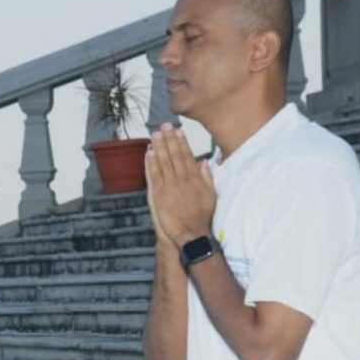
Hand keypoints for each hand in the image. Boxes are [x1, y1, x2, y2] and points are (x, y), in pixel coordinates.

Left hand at [145, 123, 216, 247]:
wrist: (191, 233)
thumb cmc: (203, 216)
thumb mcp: (211, 195)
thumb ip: (207, 177)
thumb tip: (204, 162)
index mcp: (195, 178)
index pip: (186, 155)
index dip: (181, 142)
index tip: (177, 131)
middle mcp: (181, 179)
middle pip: (173, 155)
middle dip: (168, 139)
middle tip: (164, 126)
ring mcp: (169, 186)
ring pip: (162, 162)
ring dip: (158, 146)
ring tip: (155, 134)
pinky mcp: (158, 194)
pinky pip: (153, 175)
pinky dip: (150, 163)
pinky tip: (148, 152)